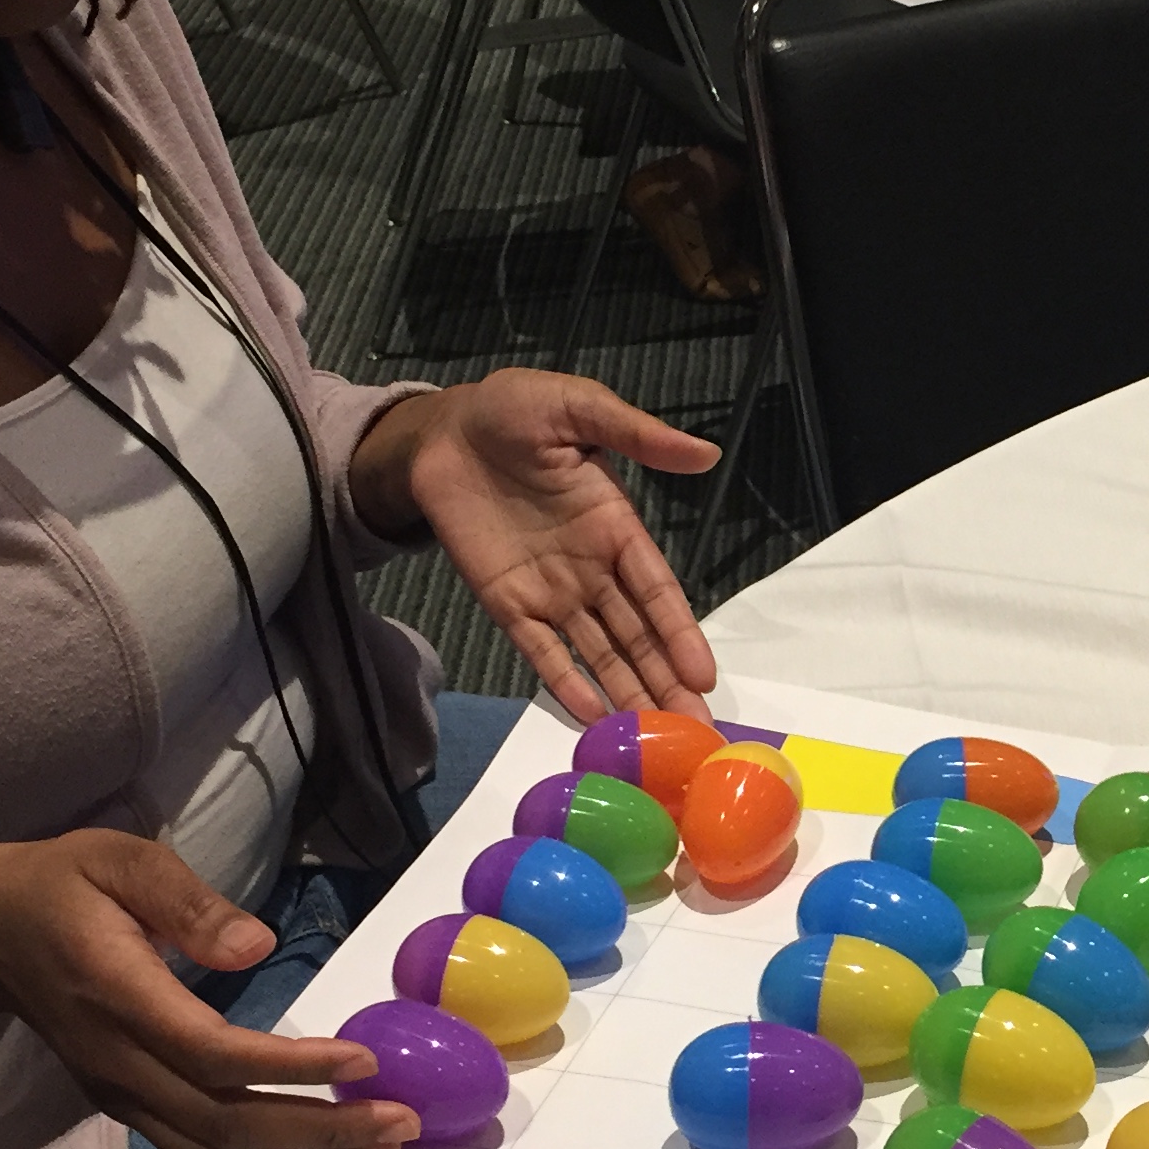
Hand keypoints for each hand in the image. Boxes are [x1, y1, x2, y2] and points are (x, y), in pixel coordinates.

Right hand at [0, 832, 417, 1148]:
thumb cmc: (61, 885)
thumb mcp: (118, 859)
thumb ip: (184, 899)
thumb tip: (258, 946)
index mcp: (118, 998)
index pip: (213, 1055)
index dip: (292, 1068)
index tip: (365, 1062)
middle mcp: (118, 1064)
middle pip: (224, 1124)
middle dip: (318, 1133)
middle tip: (403, 1124)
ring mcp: (120, 1095)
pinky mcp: (129, 1107)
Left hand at [353, 370, 720, 717]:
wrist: (440, 431)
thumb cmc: (514, 412)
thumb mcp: (578, 407)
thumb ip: (637, 435)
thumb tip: (707, 454)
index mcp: (615, 525)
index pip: (657, 590)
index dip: (681, 632)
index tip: (705, 676)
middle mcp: (591, 568)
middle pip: (637, 635)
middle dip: (666, 681)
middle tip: (695, 732)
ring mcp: (549, 591)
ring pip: (598, 653)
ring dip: (627, 693)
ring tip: (655, 740)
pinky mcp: (505, 603)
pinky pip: (540, 651)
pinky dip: (564, 685)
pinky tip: (590, 719)